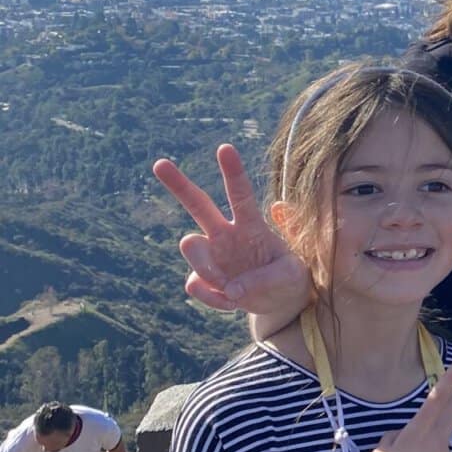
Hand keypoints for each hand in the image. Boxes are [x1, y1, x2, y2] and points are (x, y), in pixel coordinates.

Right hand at [152, 144, 312, 315]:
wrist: (280, 304)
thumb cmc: (289, 279)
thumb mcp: (292, 275)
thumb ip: (266, 278)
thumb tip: (232, 289)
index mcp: (252, 225)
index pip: (241, 195)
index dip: (233, 173)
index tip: (225, 148)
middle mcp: (226, 234)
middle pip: (198, 204)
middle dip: (179, 184)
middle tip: (159, 163)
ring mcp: (212, 256)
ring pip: (191, 247)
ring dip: (210, 269)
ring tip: (235, 288)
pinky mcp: (204, 279)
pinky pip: (196, 285)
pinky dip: (215, 299)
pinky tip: (234, 302)